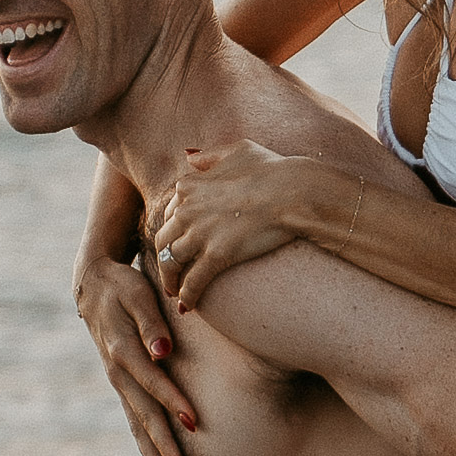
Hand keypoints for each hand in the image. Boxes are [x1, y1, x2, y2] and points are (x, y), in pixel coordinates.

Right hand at [75, 255, 195, 455]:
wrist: (94, 284)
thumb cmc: (124, 286)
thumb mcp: (137, 294)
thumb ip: (151, 322)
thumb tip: (163, 351)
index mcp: (124, 349)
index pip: (152, 380)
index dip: (172, 400)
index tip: (193, 421)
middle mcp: (119, 372)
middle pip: (144, 413)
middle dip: (162, 444)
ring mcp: (119, 382)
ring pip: (137, 424)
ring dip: (153, 454)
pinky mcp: (123, 385)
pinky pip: (134, 421)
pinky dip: (145, 446)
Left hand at [155, 141, 300, 310]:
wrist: (293, 191)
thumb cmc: (271, 169)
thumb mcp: (236, 150)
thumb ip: (209, 155)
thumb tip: (189, 156)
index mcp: (189, 186)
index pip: (168, 213)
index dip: (171, 231)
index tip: (175, 242)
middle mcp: (187, 209)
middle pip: (163, 240)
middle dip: (163, 258)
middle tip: (171, 273)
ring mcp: (200, 234)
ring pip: (171, 263)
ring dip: (171, 281)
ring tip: (176, 293)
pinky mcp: (216, 256)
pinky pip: (193, 282)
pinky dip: (187, 296)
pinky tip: (188, 305)